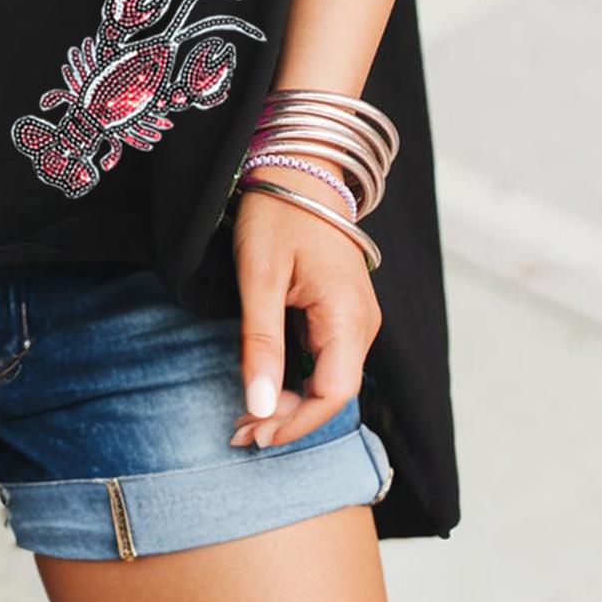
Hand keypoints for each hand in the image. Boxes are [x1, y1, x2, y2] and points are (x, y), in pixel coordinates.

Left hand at [229, 166, 381, 449]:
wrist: (297, 166)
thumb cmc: (277, 213)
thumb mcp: (258, 278)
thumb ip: (260, 343)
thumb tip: (259, 408)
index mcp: (349, 316)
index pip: (332, 395)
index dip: (293, 423)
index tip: (251, 435)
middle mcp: (363, 324)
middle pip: (333, 394)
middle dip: (288, 419)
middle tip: (238, 433)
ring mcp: (357, 318)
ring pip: (330, 381)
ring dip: (291, 404)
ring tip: (246, 419)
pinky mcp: (343, 313)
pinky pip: (327, 361)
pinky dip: (298, 381)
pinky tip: (267, 388)